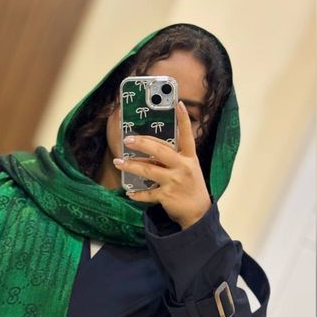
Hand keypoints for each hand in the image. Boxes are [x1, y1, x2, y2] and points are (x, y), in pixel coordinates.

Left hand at [112, 100, 211, 228]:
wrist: (198, 213)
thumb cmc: (191, 188)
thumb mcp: (188, 169)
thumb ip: (173, 158)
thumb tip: (150, 149)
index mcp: (189, 158)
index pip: (187, 136)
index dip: (183, 120)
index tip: (178, 104)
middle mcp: (183, 167)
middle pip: (160, 150)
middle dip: (142, 143)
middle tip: (127, 140)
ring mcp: (174, 182)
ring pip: (149, 170)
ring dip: (131, 166)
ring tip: (118, 162)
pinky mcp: (167, 196)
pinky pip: (147, 193)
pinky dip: (137, 194)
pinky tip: (129, 192)